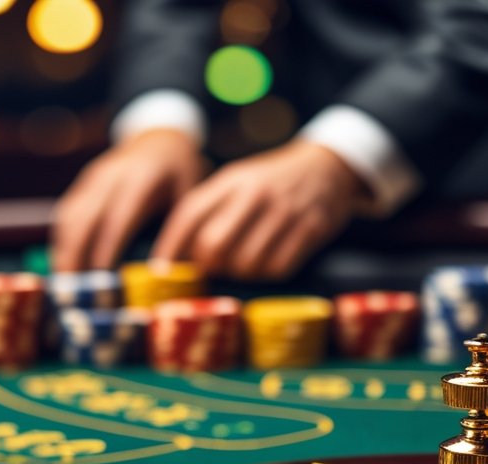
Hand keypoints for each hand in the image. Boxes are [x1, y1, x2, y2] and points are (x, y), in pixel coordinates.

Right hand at [52, 129, 206, 271]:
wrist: (160, 138)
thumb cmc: (179, 172)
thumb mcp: (190, 194)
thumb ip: (179, 229)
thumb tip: (168, 275)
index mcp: (142, 177)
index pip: (118, 216)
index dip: (106, 247)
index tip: (101, 278)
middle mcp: (111, 174)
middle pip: (84, 217)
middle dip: (75, 254)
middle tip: (73, 291)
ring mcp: (92, 178)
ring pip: (69, 216)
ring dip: (64, 252)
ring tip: (66, 285)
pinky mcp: (82, 185)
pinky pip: (66, 215)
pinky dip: (62, 242)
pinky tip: (65, 267)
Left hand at [152, 140, 364, 279]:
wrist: (327, 166)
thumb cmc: (270, 183)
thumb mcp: (236, 183)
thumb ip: (208, 210)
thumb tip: (174, 255)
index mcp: (231, 180)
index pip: (189, 215)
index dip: (170, 247)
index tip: (160, 270)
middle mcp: (255, 193)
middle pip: (213, 245)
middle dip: (208, 265)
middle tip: (214, 267)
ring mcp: (284, 211)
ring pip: (245, 263)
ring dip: (240, 273)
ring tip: (244, 264)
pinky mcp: (311, 228)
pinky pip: (278, 268)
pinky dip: (269, 273)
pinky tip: (270, 262)